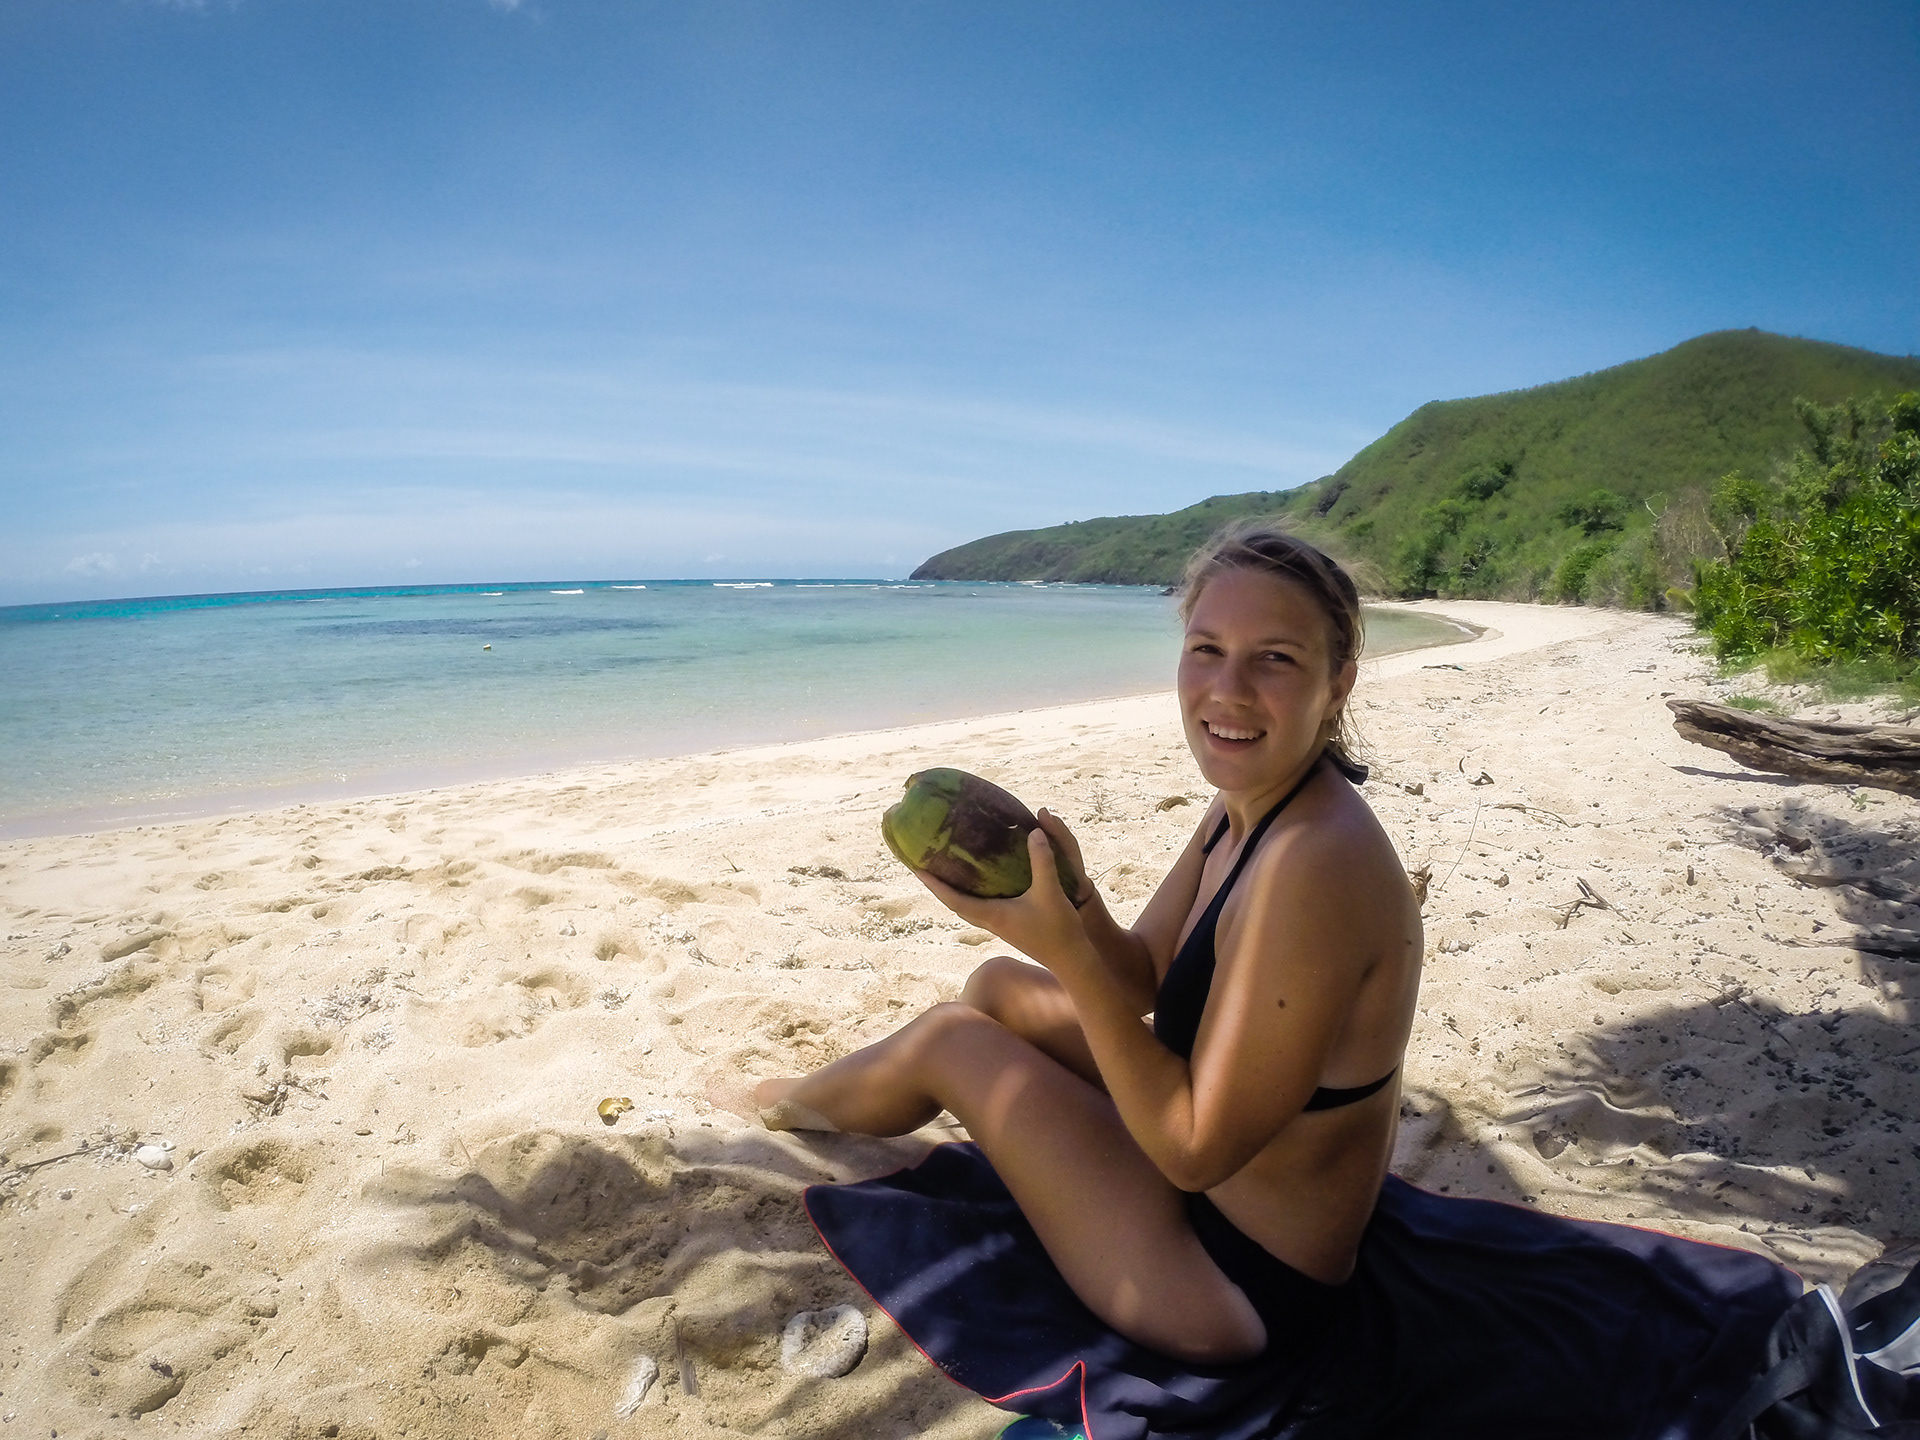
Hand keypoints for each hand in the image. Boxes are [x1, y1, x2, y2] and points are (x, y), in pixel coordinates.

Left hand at [912, 827, 1096, 975]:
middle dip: (937, 886)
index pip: (954, 900)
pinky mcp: (1007, 925)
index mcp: (992, 915)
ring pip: (966, 906)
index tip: (916, 869)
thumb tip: (1033, 832)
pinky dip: (970, 894)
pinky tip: (978, 881)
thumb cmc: (1059, 929)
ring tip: (943, 871)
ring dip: (952, 891)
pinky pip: (980, 907)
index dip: (934, 885)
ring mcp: (998, 925)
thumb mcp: (1050, 892)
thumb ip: (1042, 861)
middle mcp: (990, 921)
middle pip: (954, 903)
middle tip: (923, 865)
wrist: (1071, 959)